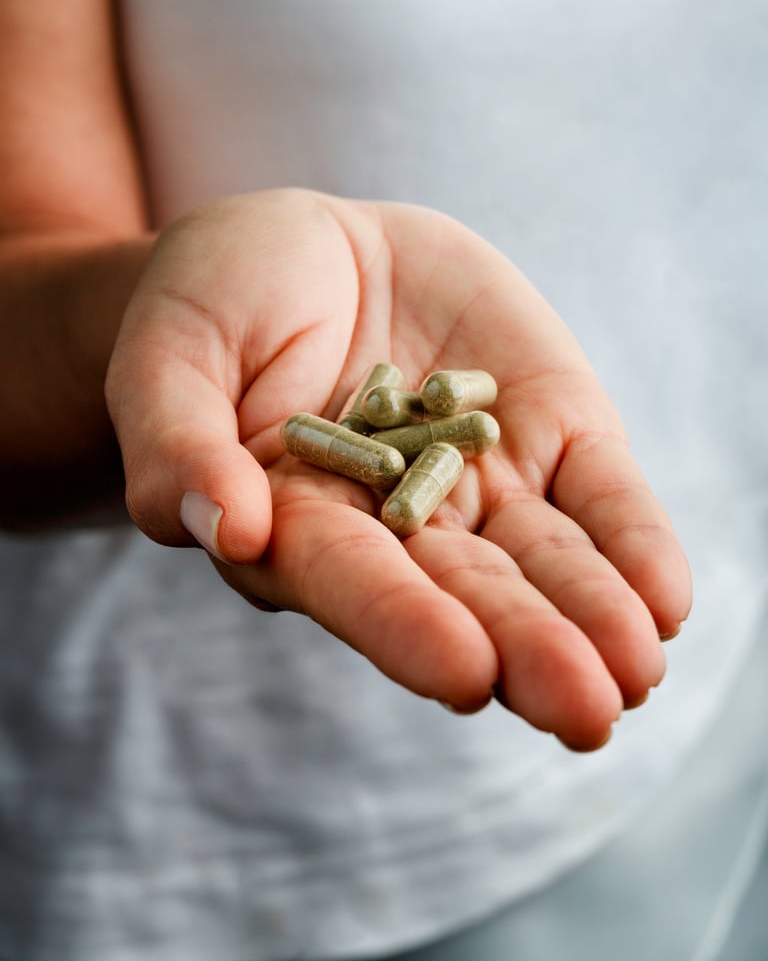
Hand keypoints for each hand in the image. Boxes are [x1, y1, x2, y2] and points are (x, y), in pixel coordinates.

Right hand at [106, 189, 690, 749]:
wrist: (312, 249)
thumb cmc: (216, 305)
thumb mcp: (168, 354)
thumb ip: (178, 442)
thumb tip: (226, 523)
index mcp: (299, 525)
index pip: (352, 583)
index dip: (404, 623)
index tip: (464, 672)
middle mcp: (399, 526)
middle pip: (465, 594)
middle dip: (525, 650)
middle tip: (585, 710)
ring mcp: (481, 479)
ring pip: (542, 558)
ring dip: (592, 614)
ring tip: (635, 670)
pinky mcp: (547, 426)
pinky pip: (596, 490)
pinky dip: (630, 538)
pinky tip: (661, 596)